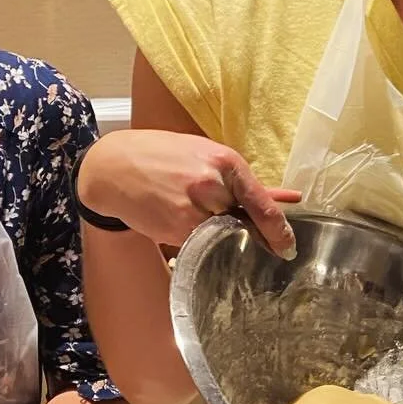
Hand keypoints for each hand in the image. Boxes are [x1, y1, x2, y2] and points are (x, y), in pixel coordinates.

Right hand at [78, 130, 299, 257]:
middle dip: (242, 227)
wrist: (113, 166)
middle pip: (243, 223)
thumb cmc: (164, 156)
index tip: (288, 247)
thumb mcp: (208, 156)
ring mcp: (191, 210)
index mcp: (226, 163)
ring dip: (215, 231)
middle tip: (235, 226)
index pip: (263, 205)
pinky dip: (195, 235)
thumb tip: (289, 198)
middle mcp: (211, 186)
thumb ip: (245, 183)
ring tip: (189, 209)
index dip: (279, 231)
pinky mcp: (174, 229)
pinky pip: (198, 242)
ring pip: (220, 235)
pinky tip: (176, 216)